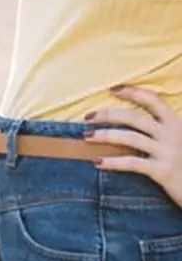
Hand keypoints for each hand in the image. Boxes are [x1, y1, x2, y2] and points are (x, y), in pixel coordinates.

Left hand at [84, 86, 181, 204]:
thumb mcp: (180, 141)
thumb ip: (163, 130)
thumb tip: (134, 121)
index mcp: (176, 124)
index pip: (154, 101)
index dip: (133, 93)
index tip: (113, 89)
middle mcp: (172, 135)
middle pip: (135, 117)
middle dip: (108, 114)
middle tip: (88, 117)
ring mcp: (167, 152)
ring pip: (130, 137)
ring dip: (105, 135)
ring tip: (86, 137)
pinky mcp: (162, 171)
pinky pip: (132, 163)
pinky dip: (112, 162)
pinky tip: (97, 161)